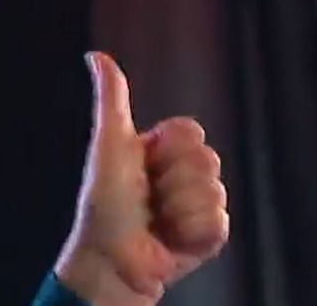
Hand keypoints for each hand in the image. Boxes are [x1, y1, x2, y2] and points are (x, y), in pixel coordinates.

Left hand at [53, 52, 228, 305]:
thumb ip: (112, 101)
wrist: (111, 259)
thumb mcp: (110, 146)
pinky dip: (192, 233)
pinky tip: (172, 239)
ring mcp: (198, 205)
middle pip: (208, 160)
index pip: (193, 131)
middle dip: (174, 182)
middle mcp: (182, 175)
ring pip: (215, 192)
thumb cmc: (104, 204)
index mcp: (163, 150)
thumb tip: (97, 56)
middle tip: (148, 197)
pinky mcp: (208, 236)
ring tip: (156, 221)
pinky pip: (219, 223)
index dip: (170, 148)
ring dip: (179, 210)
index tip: (145, 162)